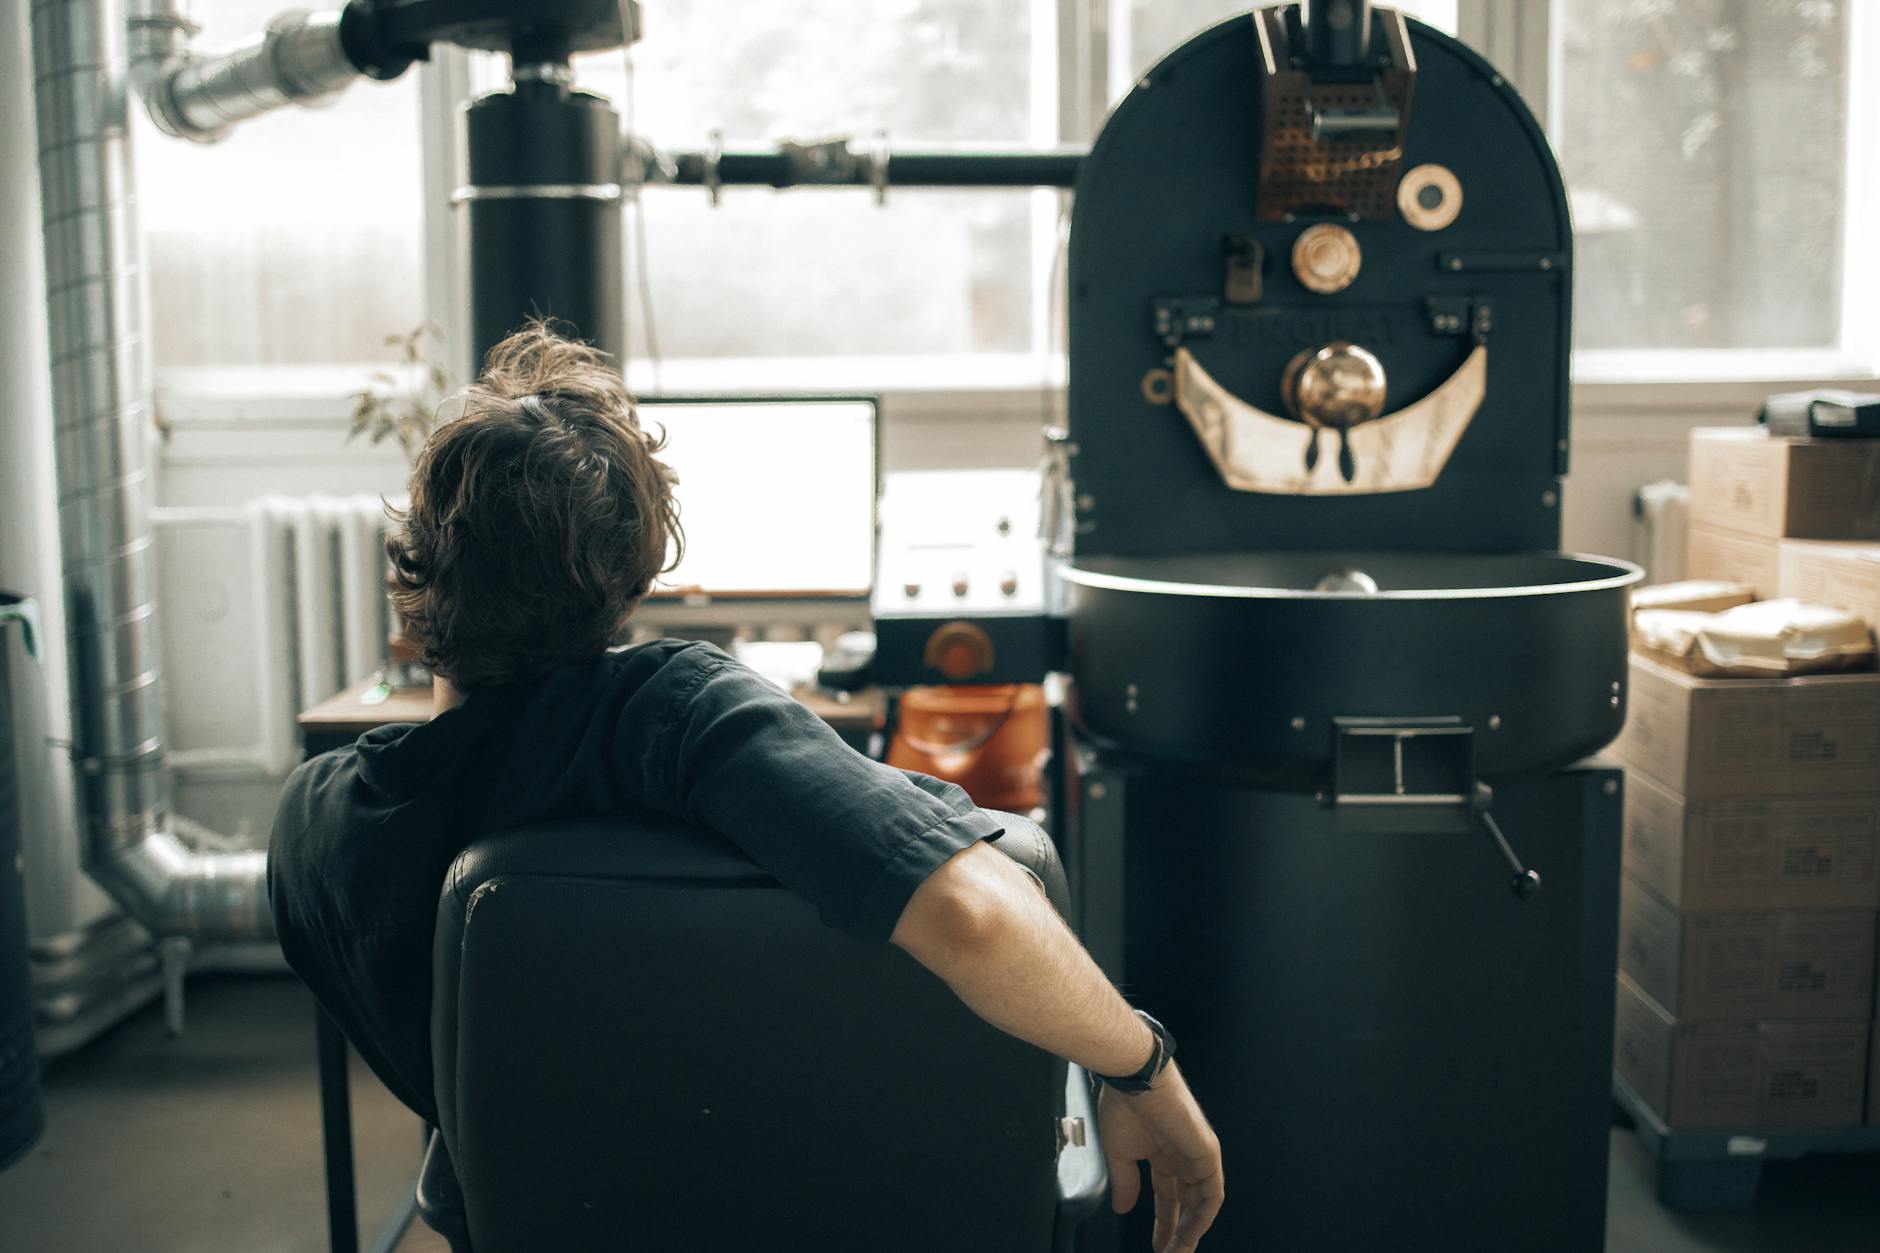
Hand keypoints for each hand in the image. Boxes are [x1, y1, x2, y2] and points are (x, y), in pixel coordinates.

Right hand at [1099, 1063, 1223, 1252]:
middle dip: (1178, 1232)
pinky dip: (1204, 1215)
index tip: (1158, 1246)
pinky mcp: (1207, 1154)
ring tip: (1178, 1251)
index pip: (1168, 1196)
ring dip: (1192, 1230)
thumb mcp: (1119, 1154)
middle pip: (1186, 1203)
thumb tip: (1123, 1210)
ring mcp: (1197, 1156)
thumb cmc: (1124, 1106)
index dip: (1163, 1223)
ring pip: (1202, 1202)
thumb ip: (1126, 1184)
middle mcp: (1183, 1156)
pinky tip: (1193, 1231)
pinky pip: (1212, 1193)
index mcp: (1162, 1153)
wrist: (1134, 1080)